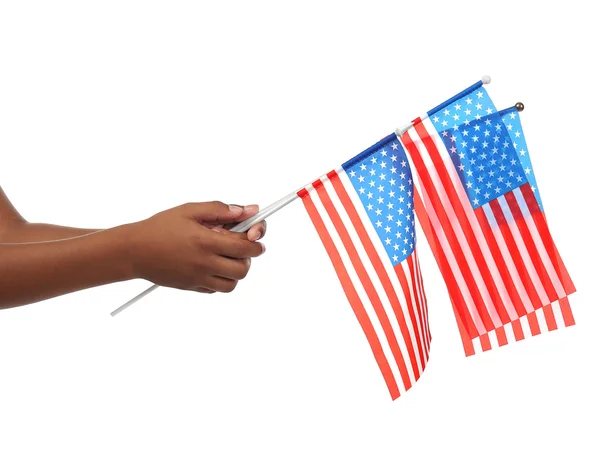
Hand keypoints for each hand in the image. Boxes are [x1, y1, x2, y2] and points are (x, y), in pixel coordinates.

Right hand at [123, 201, 265, 292]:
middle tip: (240, 246)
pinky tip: (211, 265)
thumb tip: (245, 210)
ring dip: (236, 270)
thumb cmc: (159, 228)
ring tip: (225, 256)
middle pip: (243, 268)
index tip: (255, 234)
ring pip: (232, 283)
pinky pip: (217, 289)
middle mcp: (204, 263)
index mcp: (206, 242)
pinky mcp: (192, 287)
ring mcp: (198, 278)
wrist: (133, 251)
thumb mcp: (189, 211)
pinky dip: (221, 279)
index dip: (256, 240)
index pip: (245, 247)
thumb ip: (219, 209)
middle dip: (248, 257)